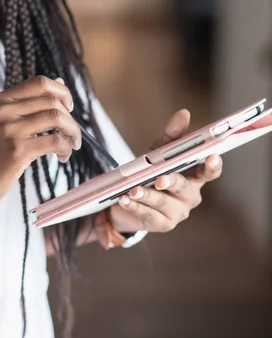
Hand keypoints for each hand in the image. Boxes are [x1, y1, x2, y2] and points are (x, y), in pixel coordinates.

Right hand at [0, 76, 80, 215]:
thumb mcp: (1, 122)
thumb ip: (27, 103)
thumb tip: (59, 81)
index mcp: (0, 100)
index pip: (40, 82)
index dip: (62, 92)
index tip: (68, 108)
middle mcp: (3, 110)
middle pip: (52, 100)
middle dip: (70, 117)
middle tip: (72, 134)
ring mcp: (9, 130)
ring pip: (57, 118)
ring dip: (72, 132)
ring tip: (71, 145)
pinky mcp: (17, 151)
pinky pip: (54, 141)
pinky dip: (65, 148)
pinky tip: (62, 156)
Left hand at [110, 109, 222, 233]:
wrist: (128, 196)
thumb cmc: (151, 170)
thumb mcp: (159, 151)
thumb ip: (172, 134)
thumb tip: (183, 113)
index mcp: (195, 176)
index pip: (209, 172)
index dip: (213, 166)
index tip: (212, 157)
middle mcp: (190, 195)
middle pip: (185, 187)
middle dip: (172, 181)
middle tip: (160, 179)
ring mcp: (178, 212)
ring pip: (164, 203)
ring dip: (147, 195)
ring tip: (132, 190)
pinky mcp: (162, 224)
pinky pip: (150, 215)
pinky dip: (136, 206)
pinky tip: (124, 199)